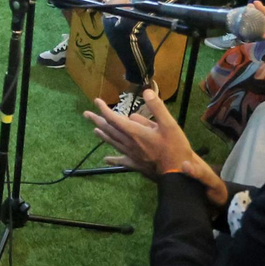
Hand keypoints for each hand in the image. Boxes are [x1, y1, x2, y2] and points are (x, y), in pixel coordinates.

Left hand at [84, 91, 226, 204]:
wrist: (177, 173)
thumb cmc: (174, 148)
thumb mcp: (169, 125)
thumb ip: (157, 108)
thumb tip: (146, 92)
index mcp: (135, 132)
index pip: (115, 119)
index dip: (104, 109)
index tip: (96, 101)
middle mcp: (129, 143)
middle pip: (110, 130)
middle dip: (98, 120)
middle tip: (86, 114)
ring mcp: (131, 154)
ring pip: (113, 143)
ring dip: (102, 135)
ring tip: (94, 129)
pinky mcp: (135, 164)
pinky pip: (121, 160)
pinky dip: (113, 159)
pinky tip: (105, 159)